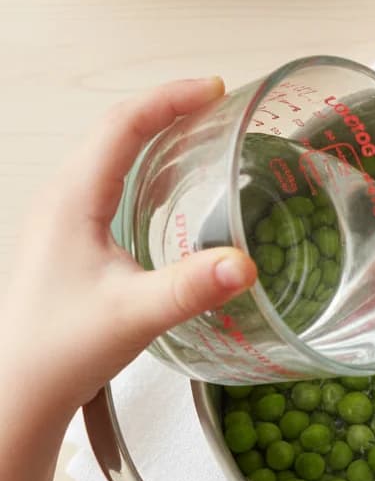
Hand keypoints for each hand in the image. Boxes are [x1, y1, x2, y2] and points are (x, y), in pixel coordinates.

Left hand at [0, 78, 256, 428]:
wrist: (18, 391)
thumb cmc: (59, 350)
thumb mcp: (135, 315)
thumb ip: (192, 288)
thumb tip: (246, 264)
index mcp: (72, 200)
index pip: (122, 125)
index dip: (169, 99)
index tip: (214, 89)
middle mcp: (62, 199)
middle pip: (115, 129)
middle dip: (168, 106)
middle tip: (217, 102)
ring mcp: (63, 218)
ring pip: (110, 153)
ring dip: (155, 131)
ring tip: (202, 127)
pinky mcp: (71, 238)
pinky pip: (110, 179)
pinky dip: (146, 163)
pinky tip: (172, 182)